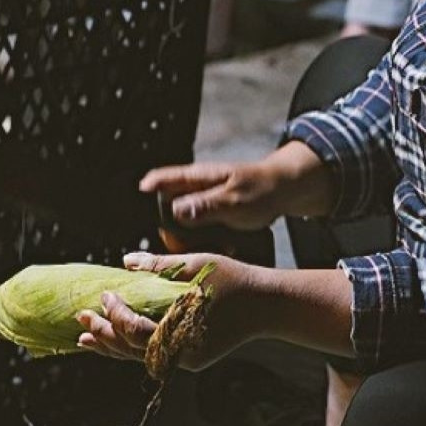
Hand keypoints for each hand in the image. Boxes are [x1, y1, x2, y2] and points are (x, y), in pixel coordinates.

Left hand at [75, 252, 262, 372]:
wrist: (267, 304)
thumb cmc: (234, 281)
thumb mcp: (196, 266)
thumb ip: (158, 267)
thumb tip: (125, 260)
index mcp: (181, 333)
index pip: (135, 330)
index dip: (115, 313)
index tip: (106, 294)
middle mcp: (181, 354)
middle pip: (131, 349)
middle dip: (102, 333)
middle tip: (80, 317)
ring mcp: (186, 359)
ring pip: (138, 357)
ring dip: (110, 346)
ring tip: (85, 338)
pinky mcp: (190, 358)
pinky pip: (152, 355)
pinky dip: (130, 348)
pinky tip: (113, 341)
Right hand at [140, 140, 330, 231]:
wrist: (286, 191)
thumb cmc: (261, 190)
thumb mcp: (234, 201)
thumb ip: (205, 206)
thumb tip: (177, 211)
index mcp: (199, 177)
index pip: (165, 178)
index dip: (149, 187)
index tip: (139, 199)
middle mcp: (198, 186)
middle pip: (169, 204)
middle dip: (171, 225)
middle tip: (177, 243)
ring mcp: (207, 198)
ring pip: (186, 219)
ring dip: (192, 236)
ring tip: (207, 248)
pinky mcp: (216, 210)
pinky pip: (203, 227)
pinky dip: (208, 238)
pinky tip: (223, 246)